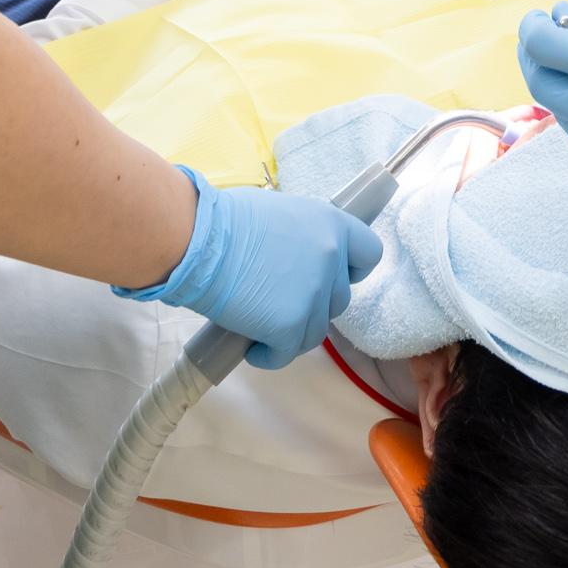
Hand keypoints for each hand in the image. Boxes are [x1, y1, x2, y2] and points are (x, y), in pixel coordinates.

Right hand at [121, 167, 382, 366]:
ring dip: (290, 332)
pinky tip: (251, 346)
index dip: (349, 270)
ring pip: (315, 331)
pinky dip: (270, 354)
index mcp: (331, 224)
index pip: (369, 254)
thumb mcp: (278, 214)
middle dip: (311, 305)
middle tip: (276, 300)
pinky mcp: (291, 326)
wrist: (198, 241)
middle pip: (338, 299)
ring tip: (258, 324)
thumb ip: (299, 237)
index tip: (326, 276)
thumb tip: (293, 258)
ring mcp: (314, 294)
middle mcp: (331, 258)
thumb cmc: (225, 220)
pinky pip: (287, 352)